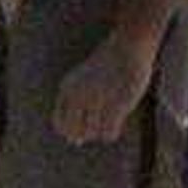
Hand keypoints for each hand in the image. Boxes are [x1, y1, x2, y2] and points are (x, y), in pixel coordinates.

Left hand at [51, 28, 162, 145]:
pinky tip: (117, 118)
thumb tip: (75, 142)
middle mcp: (78, 94)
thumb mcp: (81, 81)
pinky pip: (108, 133)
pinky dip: (112, 132)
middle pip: (75, 134)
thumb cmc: (105, 67)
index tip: (86, 120)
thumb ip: (73, 109)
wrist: (127, 45)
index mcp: (66, 88)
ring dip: (101, 130)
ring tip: (110, 114)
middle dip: (86, 134)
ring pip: (93, 134)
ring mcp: (97, 99)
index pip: (60, 125)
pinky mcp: (117, 103)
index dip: (72, 130)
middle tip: (99, 119)